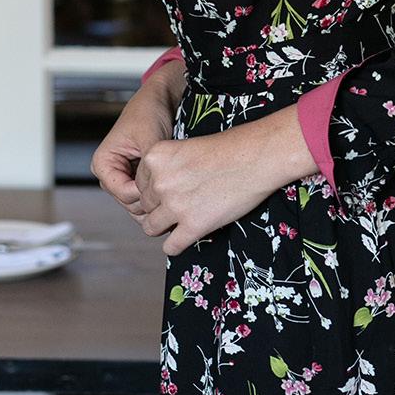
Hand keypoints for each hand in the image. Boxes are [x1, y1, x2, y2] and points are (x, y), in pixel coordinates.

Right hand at [91, 65, 185, 218]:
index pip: (124, 194)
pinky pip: (147, 196)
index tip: (165, 185)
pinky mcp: (137, 178)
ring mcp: (124, 177)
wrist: (160, 98)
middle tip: (174, 189)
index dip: (146, 194)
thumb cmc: (149, 111)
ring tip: (175, 187)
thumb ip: (149, 167)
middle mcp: (110, 174)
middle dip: (152, 200)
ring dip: (157, 199)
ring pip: (139, 204)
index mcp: (103, 163)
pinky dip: (159, 195)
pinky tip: (173, 186)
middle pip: (130, 203)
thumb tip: (153, 191)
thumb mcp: (150, 139)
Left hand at [133, 104, 319, 256]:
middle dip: (161, 206)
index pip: (138, 184)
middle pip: (145, 206)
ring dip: (165, 226)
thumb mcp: (186, 147)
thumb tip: (155, 194)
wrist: (256, 157)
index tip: (173, 188)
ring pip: (151, 227)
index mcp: (154, 157)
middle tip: (183, 201)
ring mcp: (175, 205)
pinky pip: (171, 247)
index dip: (155, 189)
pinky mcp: (194, 225)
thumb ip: (166, 168)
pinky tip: (188, 234)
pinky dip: (177, 244)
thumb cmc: (228, 149)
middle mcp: (160, 182)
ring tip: (182, 219)